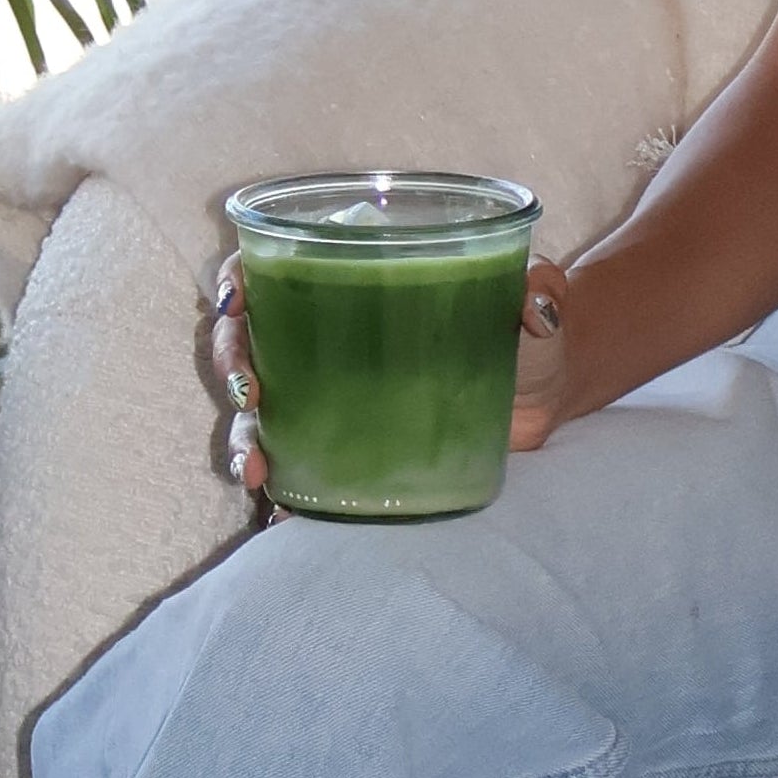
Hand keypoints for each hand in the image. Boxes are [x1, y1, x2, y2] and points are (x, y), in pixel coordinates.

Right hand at [209, 251, 575, 501]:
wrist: (544, 392)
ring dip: (244, 437)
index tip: (236, 299)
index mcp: (355, 277)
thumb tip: (535, 306)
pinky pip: (299, 464)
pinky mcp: (349, 445)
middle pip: (251, 337)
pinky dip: (283, 489)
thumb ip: (539, 288)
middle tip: (247, 393)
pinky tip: (279, 513)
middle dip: (232, 362)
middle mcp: (328, 332)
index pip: (274, 265)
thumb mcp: (535, 296)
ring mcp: (331, 392)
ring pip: (260, 410)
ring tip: (254, 467)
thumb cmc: (523, 326)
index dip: (240, 278)